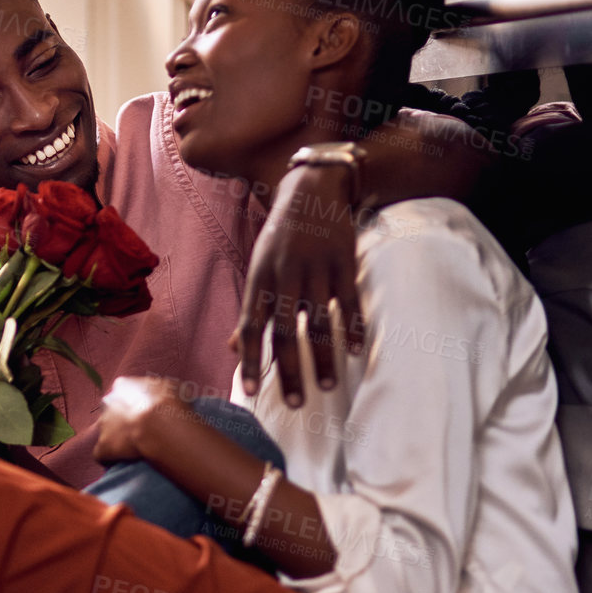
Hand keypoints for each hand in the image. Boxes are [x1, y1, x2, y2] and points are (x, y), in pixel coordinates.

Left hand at [90, 376, 187, 463]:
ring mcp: (103, 426)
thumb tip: (169, 396)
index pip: (123, 392)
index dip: (134, 403)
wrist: (160, 424)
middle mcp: (108, 404)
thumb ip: (164, 390)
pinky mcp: (103, 446)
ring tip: (134, 449)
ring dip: (116, 439)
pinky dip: (109, 458)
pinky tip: (121, 463)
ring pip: (106, 432)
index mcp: (123, 386)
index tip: (146, 412)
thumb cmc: (170, 403)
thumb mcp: (174, 387)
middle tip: (142, 430)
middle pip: (112, 412)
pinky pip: (101, 454)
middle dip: (122, 420)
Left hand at [232, 164, 363, 405]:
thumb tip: (234, 348)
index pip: (251, 327)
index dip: (251, 360)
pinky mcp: (344, 261)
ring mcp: (316, 269)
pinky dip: (354, 328)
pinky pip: (350, 302)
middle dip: (290, 370)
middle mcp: (284, 275)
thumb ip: (251, 309)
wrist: (311, 189)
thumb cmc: (281, 237)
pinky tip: (357, 352)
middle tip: (297, 403)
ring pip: (319, 322)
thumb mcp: (258, 267)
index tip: (253, 392)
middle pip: (285, 331)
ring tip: (327, 386)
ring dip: (323, 357)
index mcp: (259, 279)